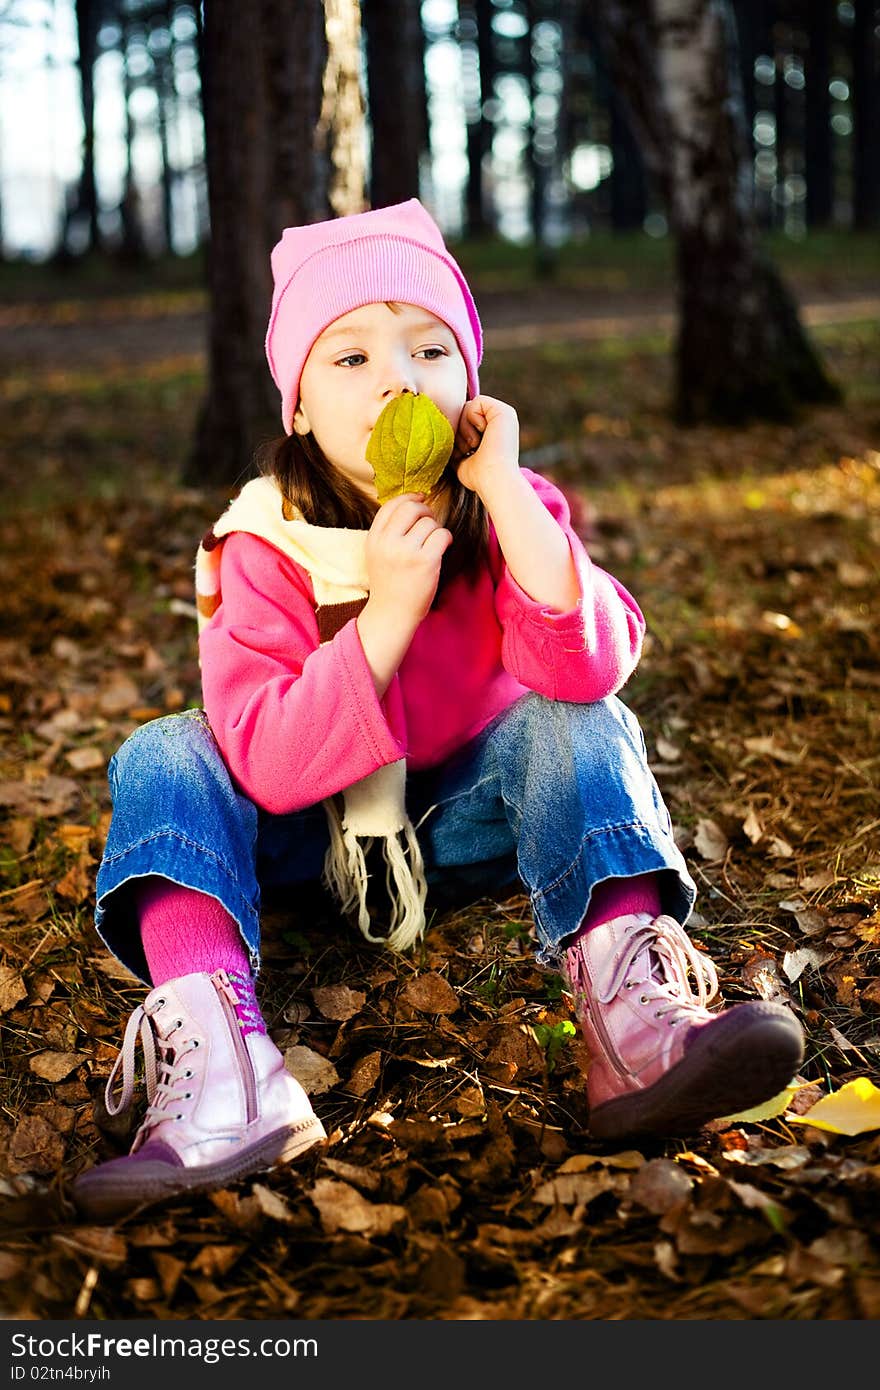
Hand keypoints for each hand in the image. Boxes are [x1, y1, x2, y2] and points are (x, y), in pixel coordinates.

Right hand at [363, 492, 452, 627]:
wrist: (391, 615)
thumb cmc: (389, 584)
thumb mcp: (377, 554)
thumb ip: (388, 531)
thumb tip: (413, 502)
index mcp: (373, 538)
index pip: (391, 505)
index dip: (409, 497)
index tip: (420, 498)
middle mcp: (387, 542)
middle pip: (412, 507)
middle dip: (426, 510)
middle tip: (430, 522)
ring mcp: (406, 552)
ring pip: (430, 522)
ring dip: (436, 529)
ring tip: (433, 544)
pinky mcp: (425, 562)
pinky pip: (442, 535)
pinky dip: (446, 539)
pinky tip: (442, 548)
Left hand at [453, 395, 519, 499]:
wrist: (493, 480)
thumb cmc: (477, 476)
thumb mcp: (462, 457)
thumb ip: (457, 442)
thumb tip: (443, 434)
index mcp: (495, 430)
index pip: (465, 420)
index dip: (459, 435)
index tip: (465, 452)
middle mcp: (501, 421)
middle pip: (465, 412)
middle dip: (460, 432)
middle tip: (468, 449)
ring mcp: (504, 415)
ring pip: (468, 407)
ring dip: (464, 428)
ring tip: (473, 446)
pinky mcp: (503, 411)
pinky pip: (475, 402)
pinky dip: (471, 420)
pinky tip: (480, 437)